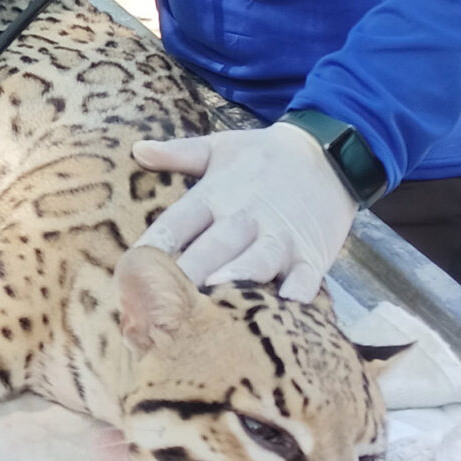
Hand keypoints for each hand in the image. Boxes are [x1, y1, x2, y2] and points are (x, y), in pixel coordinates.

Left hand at [132, 122, 357, 299]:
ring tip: (216, 296)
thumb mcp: (219, 148)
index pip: (179, 220)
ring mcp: (281, 237)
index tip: (131, 268)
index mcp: (217, 193)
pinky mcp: (312, 255)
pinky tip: (284, 312)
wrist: (329, 154)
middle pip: (214, 245)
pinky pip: (306, 279)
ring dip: (238, 276)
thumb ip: (177, 154)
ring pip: (258, 260)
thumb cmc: (263, 157)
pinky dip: (297, 296)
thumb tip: (136, 149)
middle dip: (190, 271)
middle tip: (165, 299)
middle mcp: (246, 216)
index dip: (155, 243)